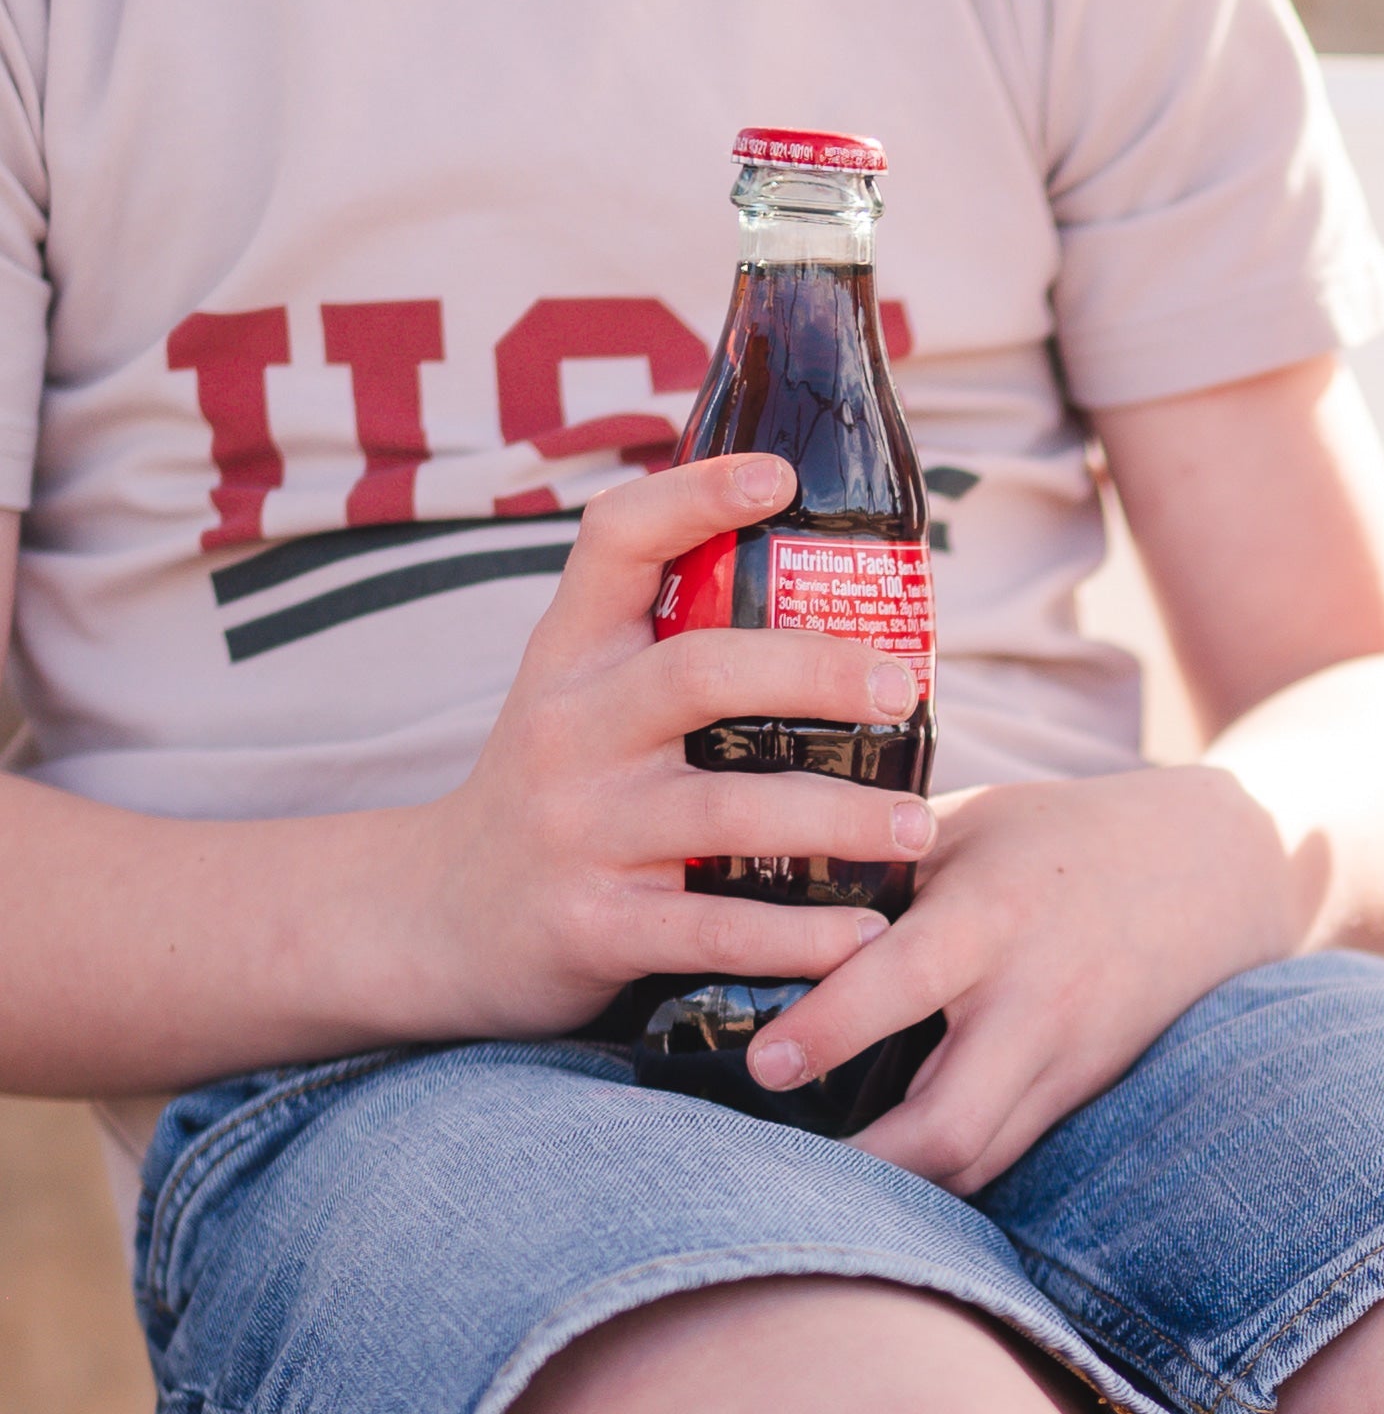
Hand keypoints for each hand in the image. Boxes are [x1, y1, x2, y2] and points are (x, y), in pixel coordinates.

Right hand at [391, 452, 938, 1031]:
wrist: (436, 921)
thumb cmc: (549, 793)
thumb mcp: (575, 698)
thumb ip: (662, 645)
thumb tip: (808, 577)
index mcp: (569, 656)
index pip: (616, 541)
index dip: (694, 495)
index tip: (781, 477)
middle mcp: (568, 730)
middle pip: (700, 673)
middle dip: (817, 672)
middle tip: (906, 685)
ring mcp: (580, 829)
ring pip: (726, 812)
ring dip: (840, 817)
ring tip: (917, 823)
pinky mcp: (596, 927)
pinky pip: (715, 929)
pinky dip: (800, 936)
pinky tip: (864, 932)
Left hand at [749, 756, 1311, 1192]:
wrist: (1220, 871)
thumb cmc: (1065, 834)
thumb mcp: (972, 821)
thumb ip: (879, 863)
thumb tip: (757, 896)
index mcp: (994, 915)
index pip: (902, 984)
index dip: (827, 1032)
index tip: (761, 1064)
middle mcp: (1036, 1003)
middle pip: (948, 1126)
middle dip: (859, 1166)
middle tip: (772, 1167)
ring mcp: (1068, 1060)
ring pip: (975, 1162)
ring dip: (894, 1185)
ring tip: (808, 1182)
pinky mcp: (1082, 1092)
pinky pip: (1000, 1155)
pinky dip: (937, 1172)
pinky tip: (879, 1168)